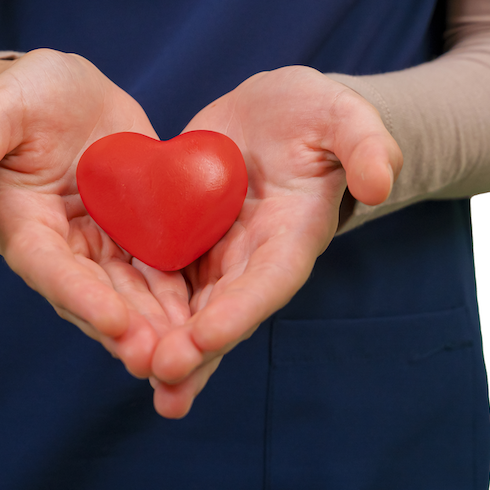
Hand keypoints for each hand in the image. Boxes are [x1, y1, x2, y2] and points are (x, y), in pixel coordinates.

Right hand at [0, 49, 189, 377]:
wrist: (65, 88)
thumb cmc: (23, 94)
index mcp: (21, 224)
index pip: (49, 268)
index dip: (80, 296)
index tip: (115, 323)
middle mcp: (59, 246)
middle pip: (93, 295)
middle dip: (126, 328)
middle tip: (161, 358)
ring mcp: (99, 242)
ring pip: (129, 292)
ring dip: (156, 323)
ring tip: (190, 350)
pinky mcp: (133, 231)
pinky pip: (157, 266)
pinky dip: (179, 292)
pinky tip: (210, 316)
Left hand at [148, 66, 401, 417]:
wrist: (279, 114)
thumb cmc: (319, 115)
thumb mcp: (345, 116)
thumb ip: (366, 145)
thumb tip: (380, 182)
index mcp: (292, 235)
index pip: (267, 281)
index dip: (238, 311)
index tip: (206, 338)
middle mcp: (253, 258)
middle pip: (223, 312)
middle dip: (195, 347)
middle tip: (160, 375)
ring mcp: (216, 255)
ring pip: (188, 310)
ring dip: (165, 343)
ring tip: (137, 373)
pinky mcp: (183, 240)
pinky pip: (158, 279)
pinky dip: (138, 307)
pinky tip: (109, 331)